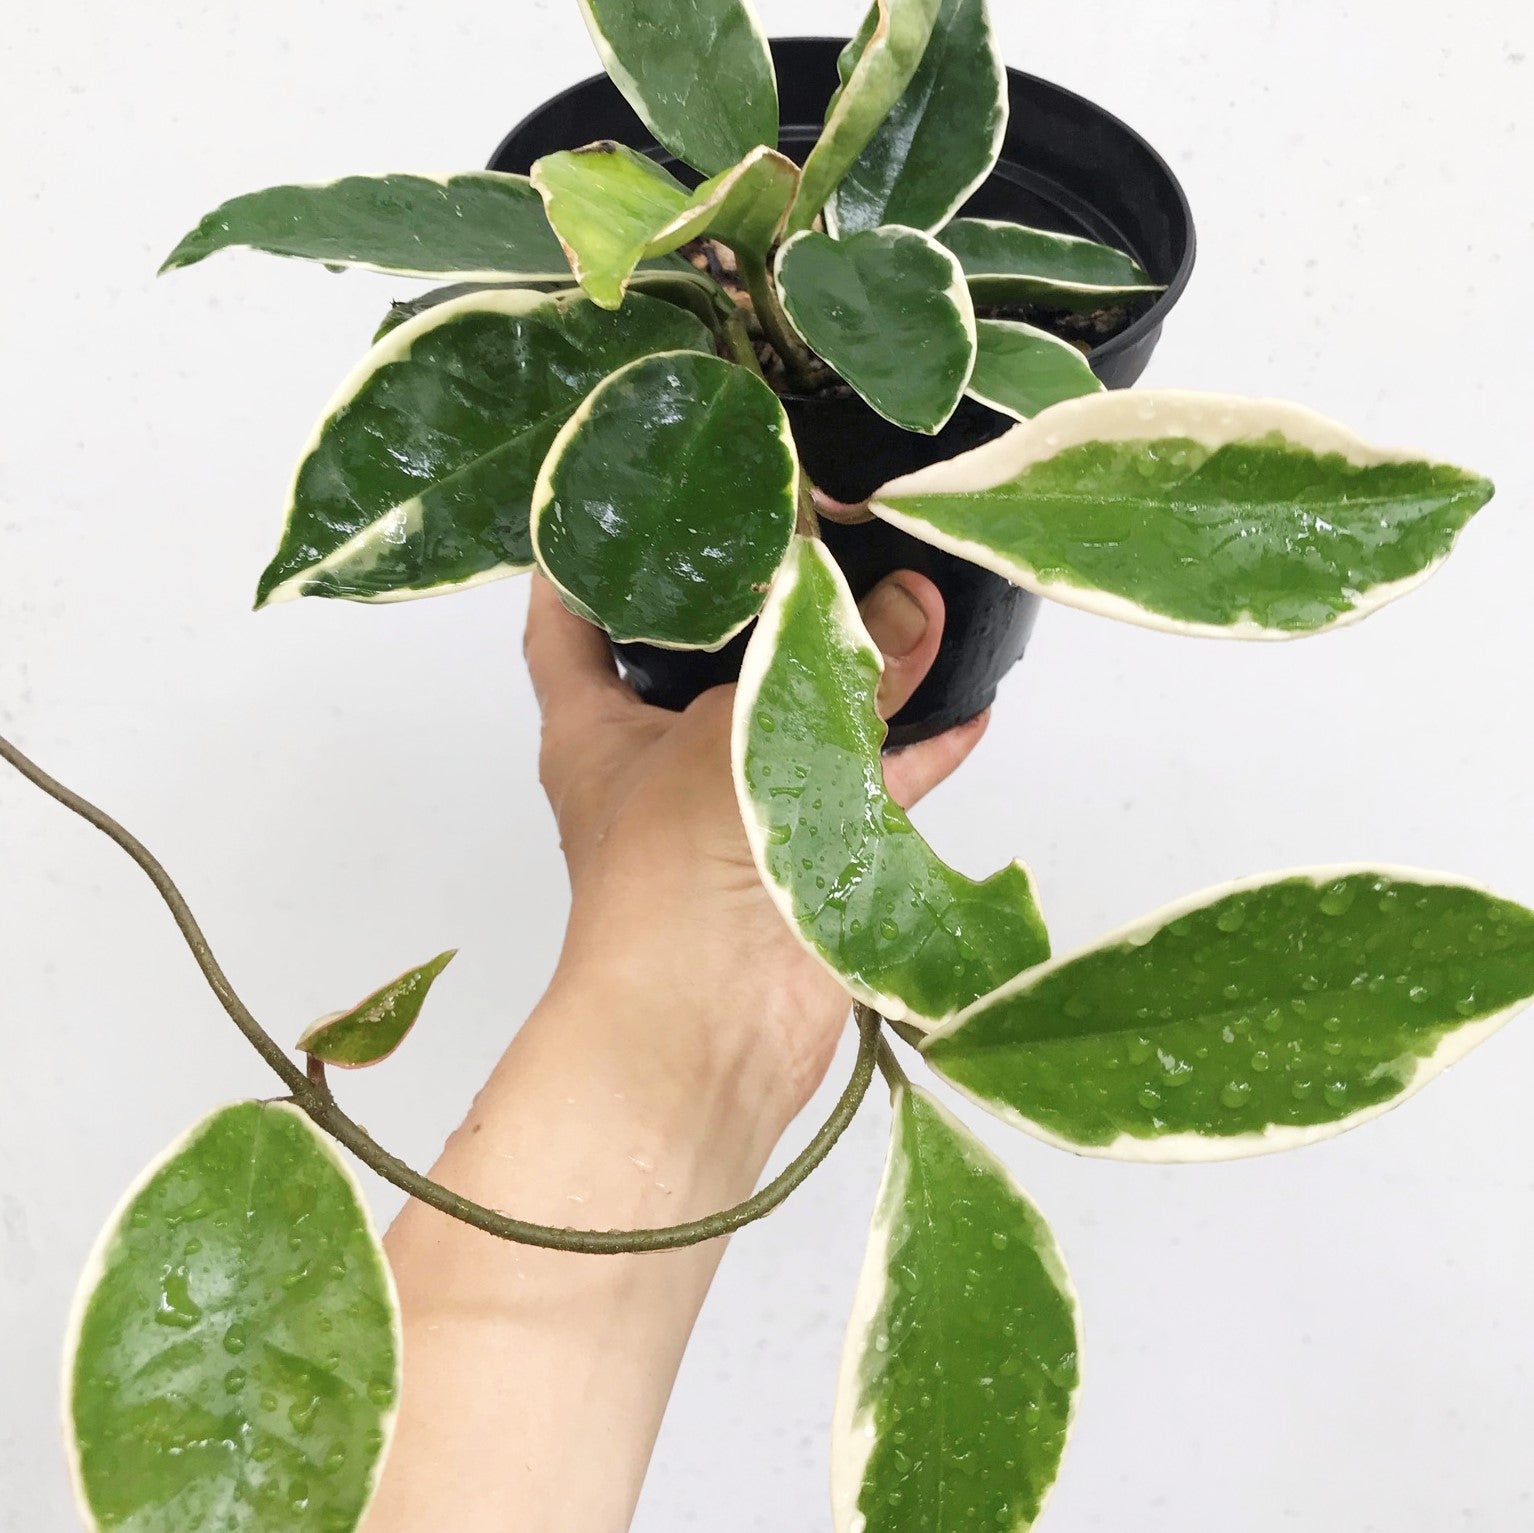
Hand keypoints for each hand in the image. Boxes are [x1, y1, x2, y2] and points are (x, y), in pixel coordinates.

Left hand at [523, 566, 989, 1133]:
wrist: (707, 1031)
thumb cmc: (677, 868)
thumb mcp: (738, 739)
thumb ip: (826, 667)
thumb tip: (916, 603)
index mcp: (594, 723)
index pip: (566, 616)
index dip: (583, 549)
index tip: (628, 486)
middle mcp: (658, 757)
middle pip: (698, 653)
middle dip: (750, 594)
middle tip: (806, 518)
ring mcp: (733, 807)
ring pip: (795, 714)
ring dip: (851, 667)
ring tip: (910, 594)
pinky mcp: (801, 854)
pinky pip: (864, 786)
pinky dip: (913, 755)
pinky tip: (968, 712)